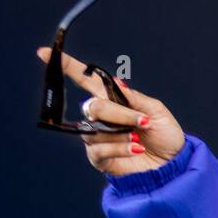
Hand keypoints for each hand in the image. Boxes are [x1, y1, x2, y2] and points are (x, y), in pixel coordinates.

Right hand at [35, 47, 185, 175]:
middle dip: (119, 114)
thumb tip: (113, 80)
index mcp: (112, 100)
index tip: (43, 53)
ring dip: (121, 133)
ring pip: (94, 129)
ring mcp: (99, 138)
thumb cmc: (166, 136)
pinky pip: (98, 150)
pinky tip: (136, 148)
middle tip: (142, 121)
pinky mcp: (100, 159)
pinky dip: (118, 148)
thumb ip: (133, 97)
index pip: (85, 79)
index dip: (66, 66)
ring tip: (140, 137)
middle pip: (93, 107)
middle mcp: (101, 118)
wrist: (174, 165)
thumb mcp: (155, 111)